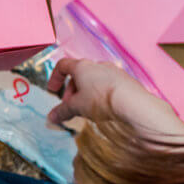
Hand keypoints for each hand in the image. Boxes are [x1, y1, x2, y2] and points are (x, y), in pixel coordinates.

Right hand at [46, 59, 183, 139]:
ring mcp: (114, 71)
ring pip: (94, 80)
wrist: (132, 104)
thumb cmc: (101, 100)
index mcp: (82, 66)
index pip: (63, 65)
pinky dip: (101, 94)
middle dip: (72, 90)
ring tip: (87, 108)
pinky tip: (104, 108)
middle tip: (71, 105)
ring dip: (87, 92)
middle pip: (79, 74)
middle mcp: (98, 65)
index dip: (55, 77)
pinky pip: (108, 85)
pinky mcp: (126, 80)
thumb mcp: (76, 107)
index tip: (53, 90)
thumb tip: (51, 118)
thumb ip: (62, 111)